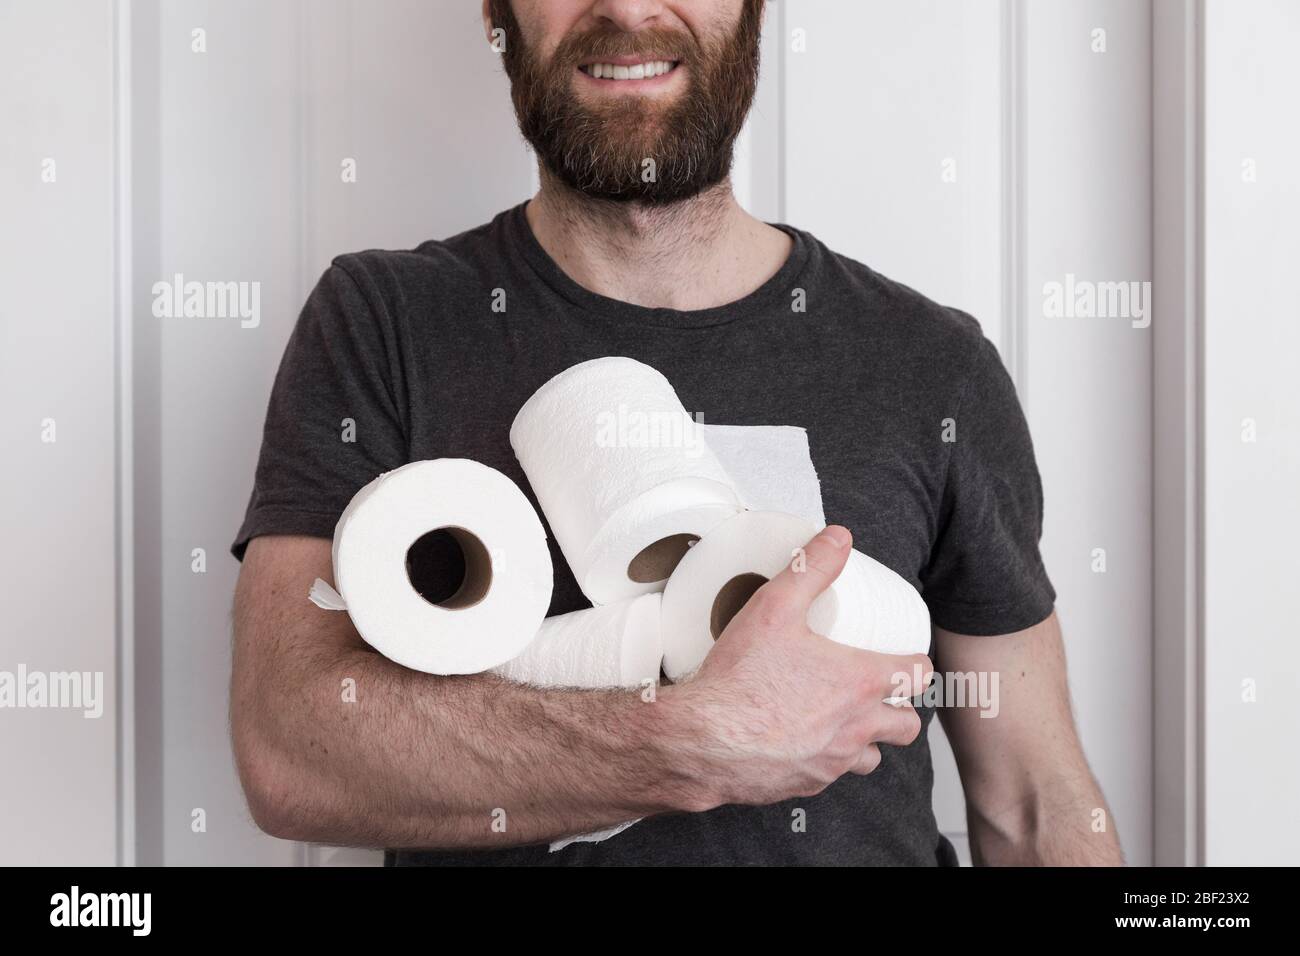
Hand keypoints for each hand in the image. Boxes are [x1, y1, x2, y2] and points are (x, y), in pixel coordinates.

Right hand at [679, 525, 932, 806]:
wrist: (700, 741)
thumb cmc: (738, 681)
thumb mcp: (774, 607)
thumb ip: (810, 568)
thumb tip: (837, 538)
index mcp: (858, 685)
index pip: (917, 676)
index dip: (916, 664)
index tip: (905, 658)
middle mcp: (855, 729)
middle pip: (906, 726)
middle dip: (899, 709)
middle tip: (878, 693)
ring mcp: (831, 763)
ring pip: (872, 758)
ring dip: (866, 740)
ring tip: (843, 721)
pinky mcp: (804, 786)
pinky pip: (830, 777)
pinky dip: (827, 761)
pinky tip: (802, 742)